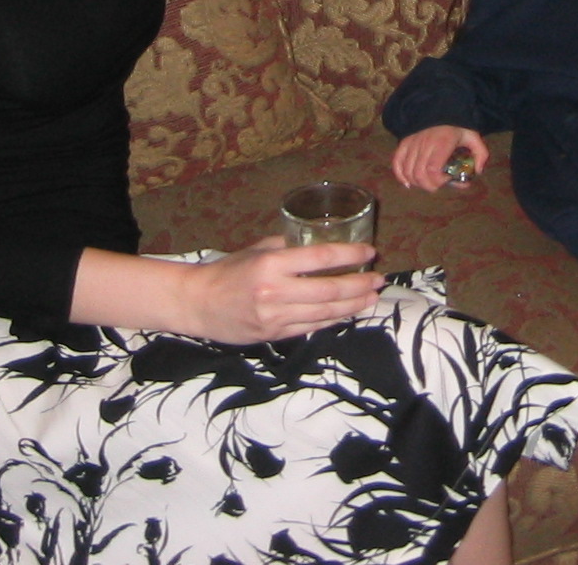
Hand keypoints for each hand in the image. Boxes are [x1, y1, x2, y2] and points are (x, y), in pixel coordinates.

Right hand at [176, 236, 382, 343]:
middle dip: (359, 285)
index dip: (349, 256)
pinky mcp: (274, 335)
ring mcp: (275, 317)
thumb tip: (318, 242)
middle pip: (329, 290)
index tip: (369, 252)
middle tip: (379, 279)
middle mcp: (275, 291)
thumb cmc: (228, 271)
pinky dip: (333, 320)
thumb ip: (287, 247)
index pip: (320, 258)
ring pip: (325, 313)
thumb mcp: (256, 250)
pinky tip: (348, 313)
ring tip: (371, 297)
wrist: (199, 304)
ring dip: (353, 305)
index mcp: (271, 264)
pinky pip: (312, 327)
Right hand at [391, 126, 488, 191]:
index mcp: (442, 142)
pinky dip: (400, 176)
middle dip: (429, 185)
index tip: (447, 179)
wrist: (440, 107)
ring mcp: (412, 143)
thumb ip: (480, 154)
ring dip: (417, 183)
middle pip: (419, 173)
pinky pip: (397, 163)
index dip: (438, 180)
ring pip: (408, 171)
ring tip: (427, 182)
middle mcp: (424, 143)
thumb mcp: (473, 137)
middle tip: (439, 184)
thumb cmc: (457, 126)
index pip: (433, 169)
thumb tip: (477, 172)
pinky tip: (408, 183)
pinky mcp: (404, 143)